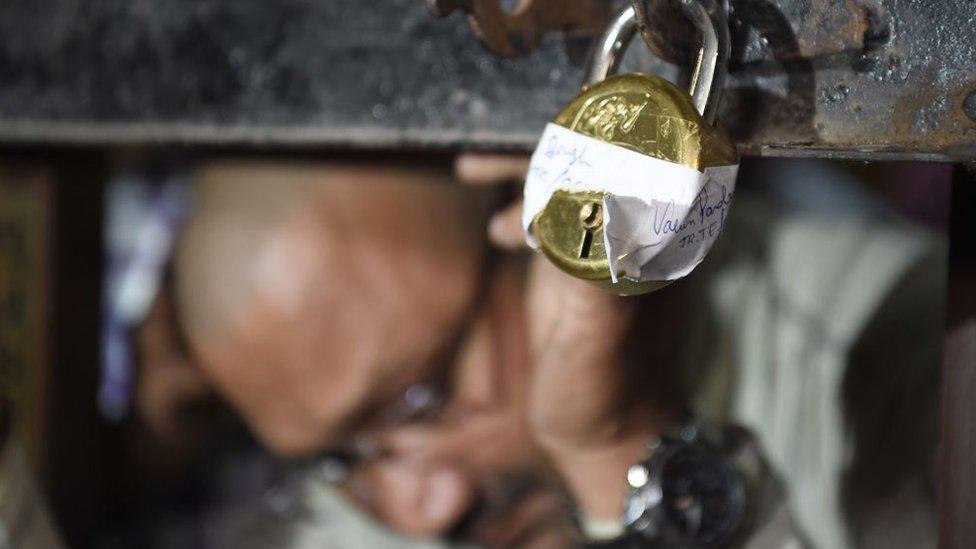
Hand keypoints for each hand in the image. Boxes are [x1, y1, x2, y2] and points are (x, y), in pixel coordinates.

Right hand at [456, 153, 680, 521]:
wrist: (604, 433)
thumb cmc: (607, 394)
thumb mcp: (596, 337)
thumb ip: (591, 272)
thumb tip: (582, 203)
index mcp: (661, 236)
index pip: (626, 158)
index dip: (575, 137)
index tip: (521, 138)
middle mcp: (641, 227)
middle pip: (594, 157)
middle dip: (535, 147)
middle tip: (480, 154)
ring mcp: (609, 240)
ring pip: (568, 179)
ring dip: (522, 170)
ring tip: (472, 169)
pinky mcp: (580, 259)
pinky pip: (552, 212)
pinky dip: (520, 209)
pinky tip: (497, 229)